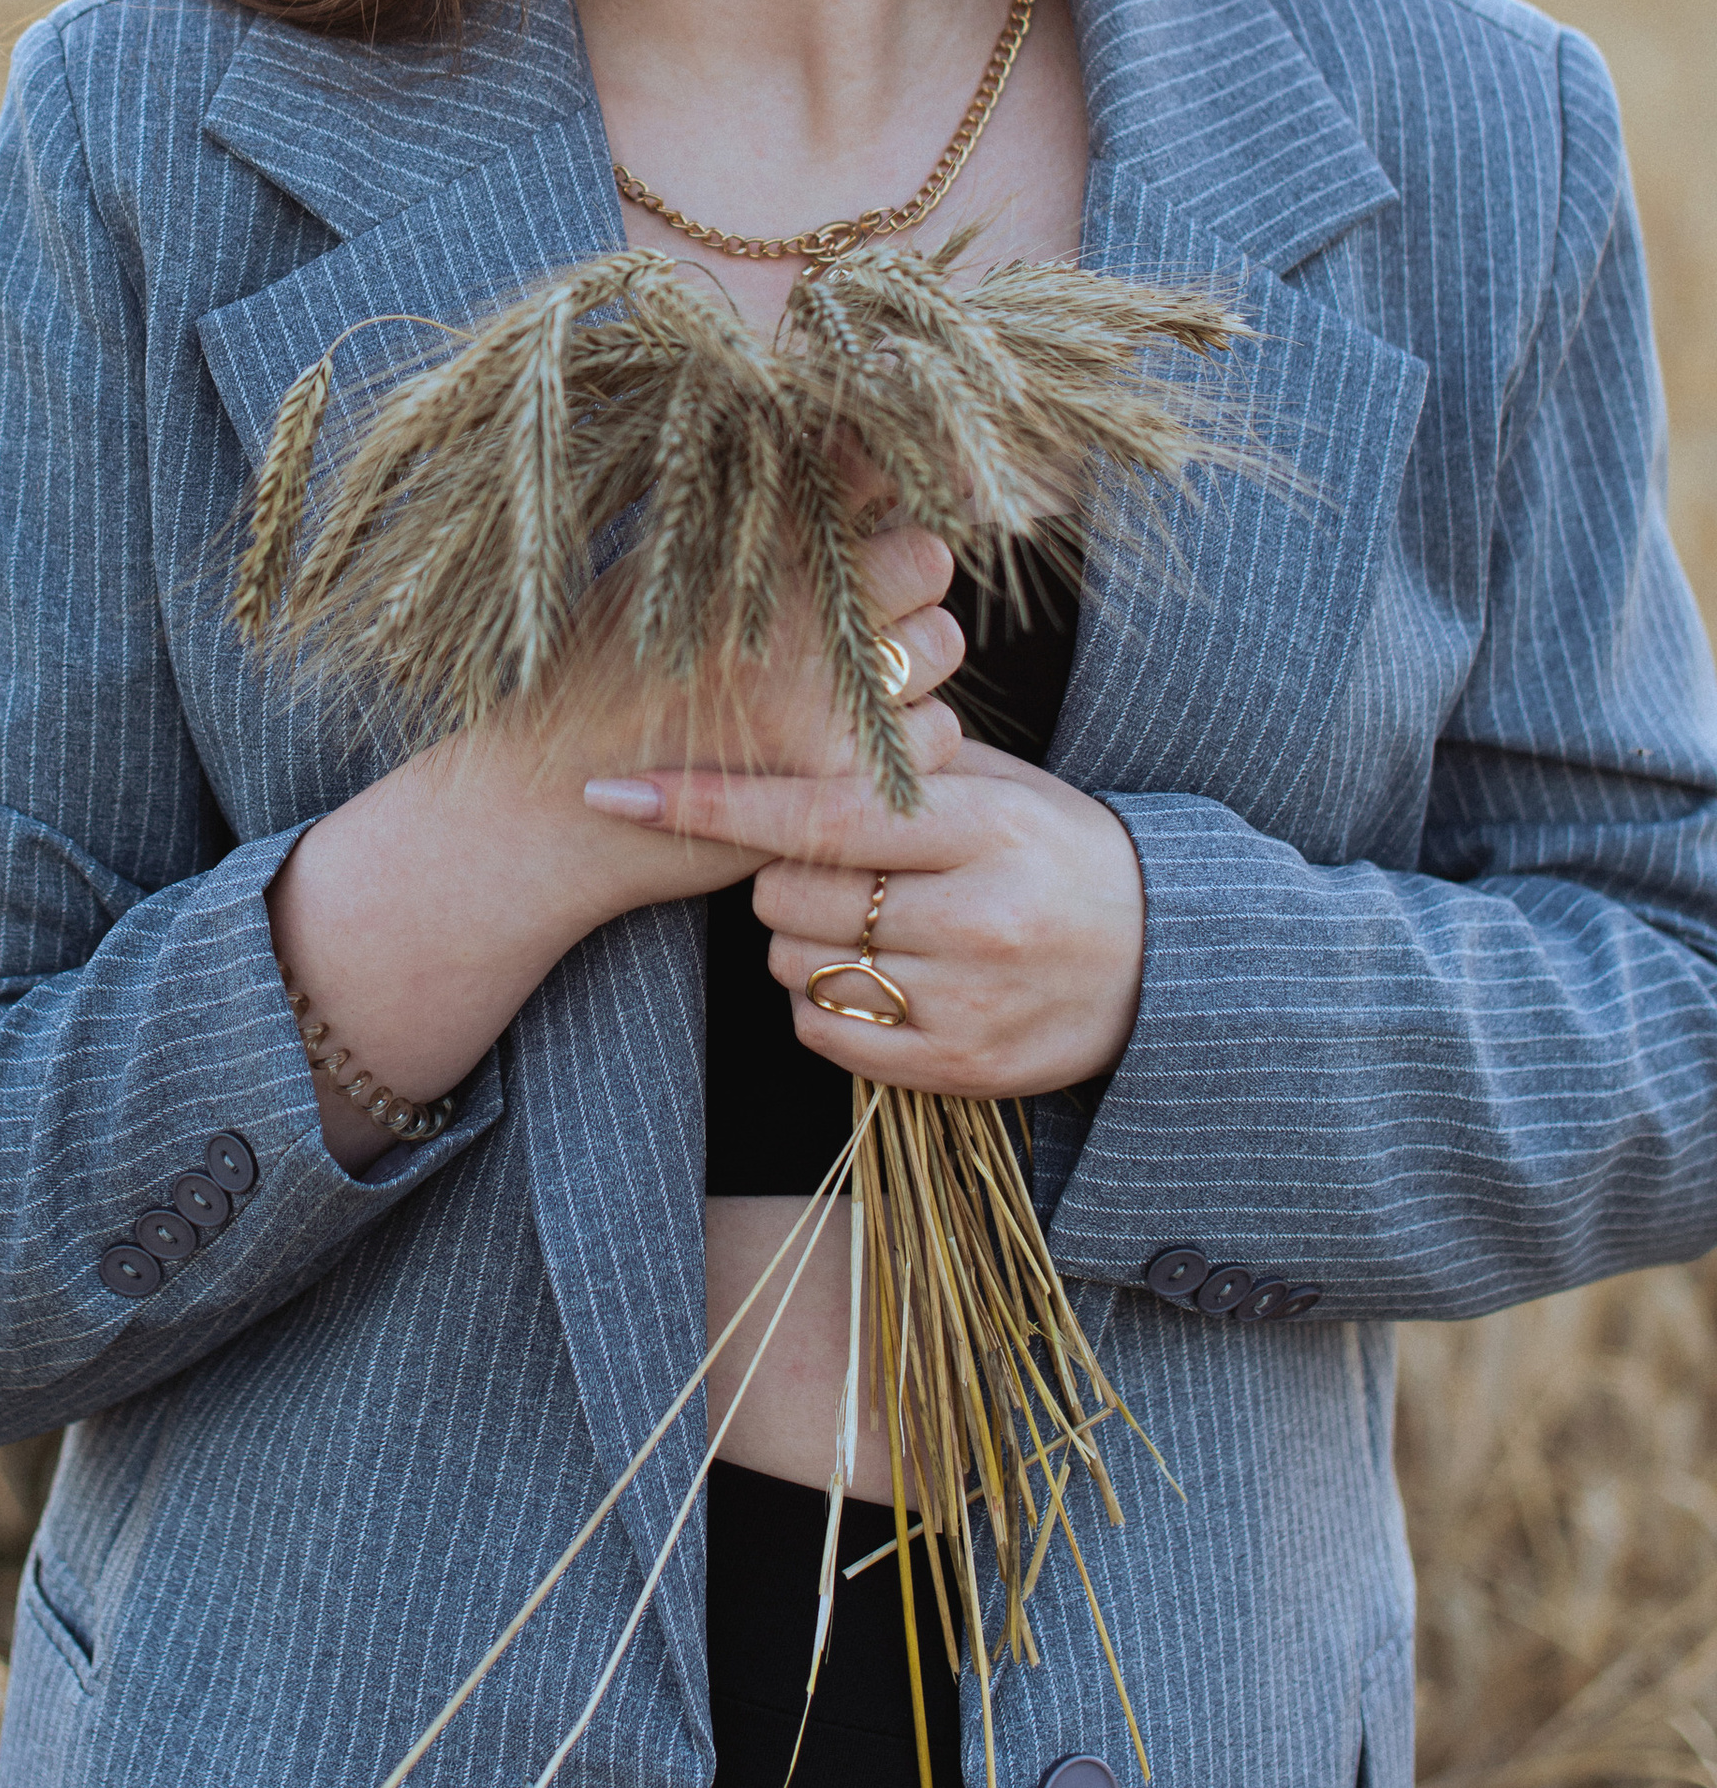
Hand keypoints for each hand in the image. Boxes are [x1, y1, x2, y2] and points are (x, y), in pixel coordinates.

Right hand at [271, 526, 965, 1164]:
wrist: (540, 806)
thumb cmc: (591, 679)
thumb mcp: (655, 570)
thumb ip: (740, 517)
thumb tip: (838, 457)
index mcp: (742, 542)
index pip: (867, 467)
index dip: (898, 467)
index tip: (900, 484)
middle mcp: (791, 608)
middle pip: (926, 554)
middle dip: (906, 575)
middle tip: (868, 602)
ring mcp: (822, 695)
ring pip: (943, 643)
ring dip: (913, 657)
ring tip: (850, 679)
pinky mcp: (842, 778)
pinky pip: (936, 735)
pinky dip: (906, 740)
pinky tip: (846, 743)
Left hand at [587, 724, 1144, 1101]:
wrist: (1169, 959)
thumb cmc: (1059, 849)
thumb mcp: (1001, 785)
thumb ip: (903, 761)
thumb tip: (782, 718)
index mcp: (984, 826)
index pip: (821, 810)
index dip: (711, 800)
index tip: (618, 789)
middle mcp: (976, 915)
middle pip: (789, 894)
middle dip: (778, 875)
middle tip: (828, 864)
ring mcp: (967, 1000)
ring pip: (798, 968)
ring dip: (799, 943)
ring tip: (863, 921)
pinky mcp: (961, 1069)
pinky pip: (828, 1034)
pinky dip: (822, 1004)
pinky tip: (872, 976)